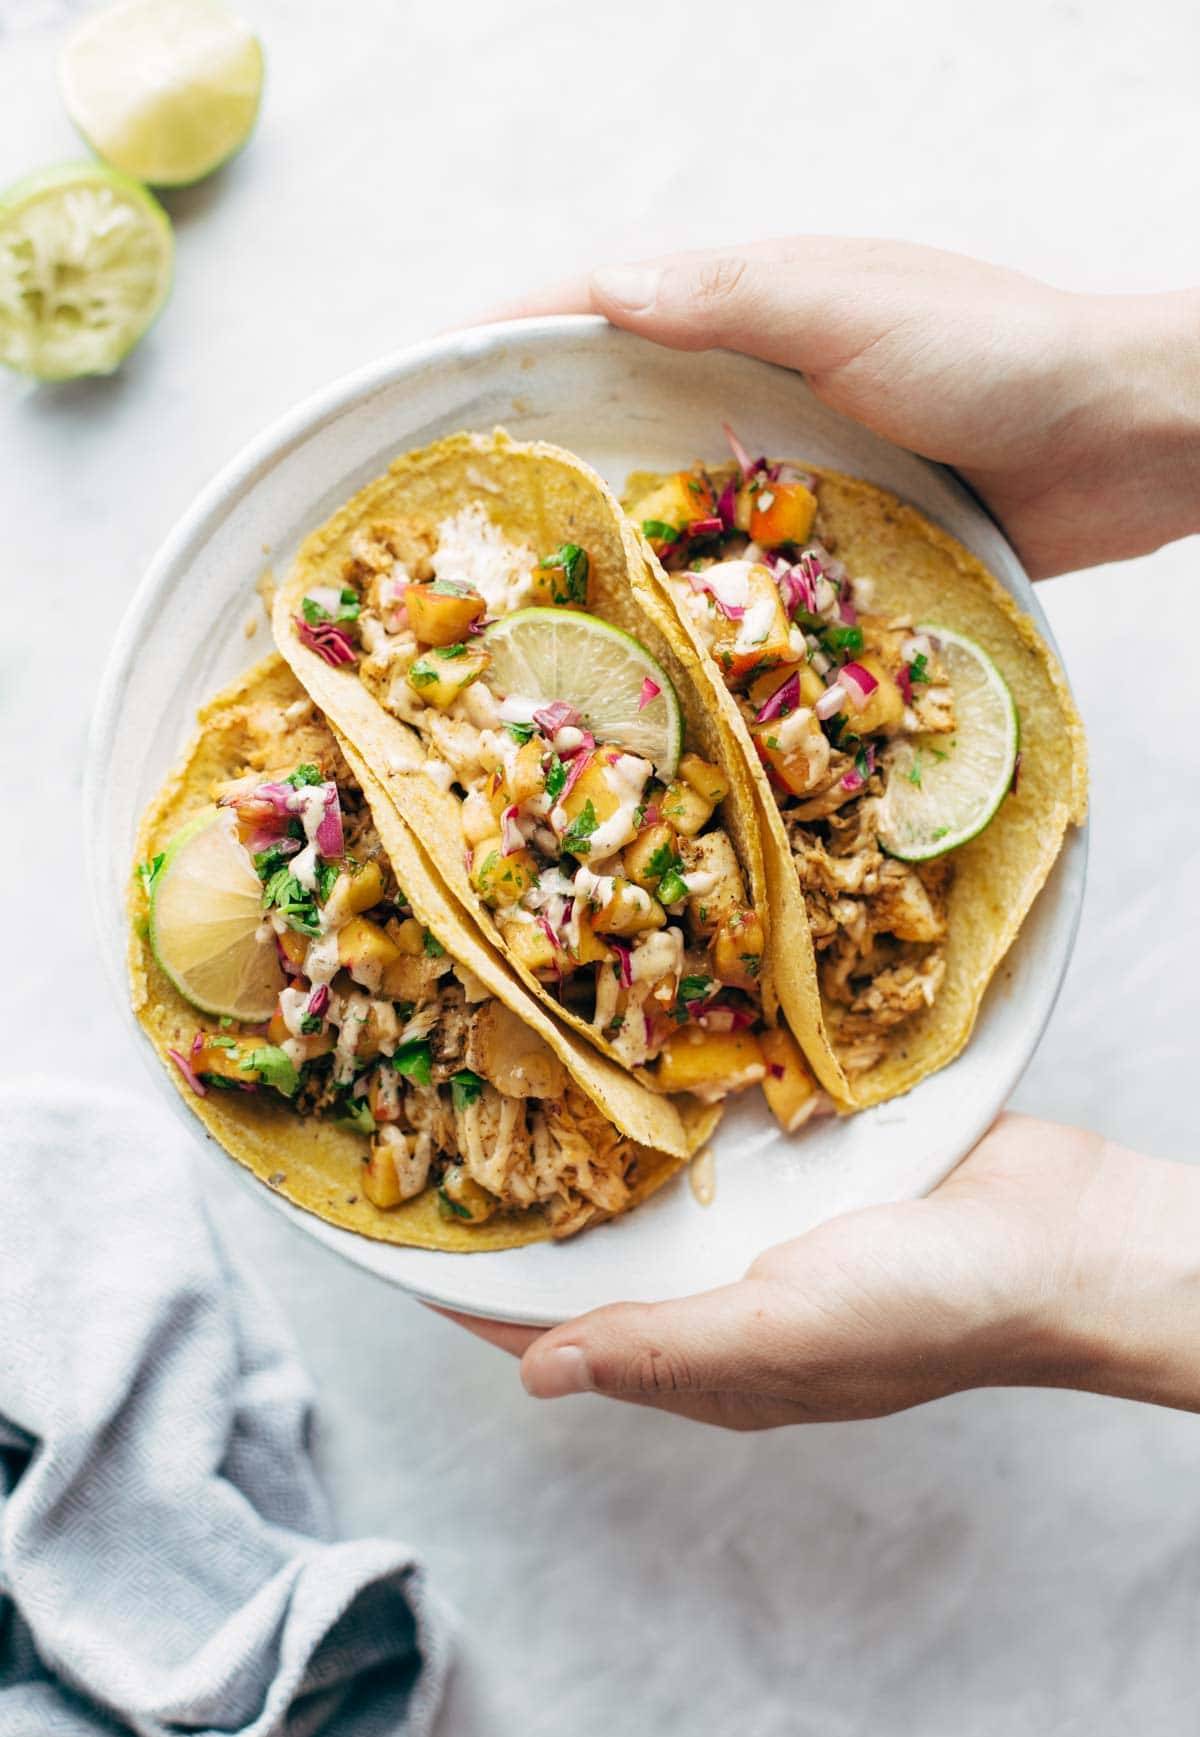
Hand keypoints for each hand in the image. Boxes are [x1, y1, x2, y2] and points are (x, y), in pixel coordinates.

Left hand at [448, 1116, 1199, 1429]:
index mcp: (708, 1358)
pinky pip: (717, 1135)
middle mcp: (723, 1291)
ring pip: (651, 1187)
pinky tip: (628, 1046)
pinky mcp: (805, 1162)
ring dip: (592, 1140)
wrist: (1065, 1232)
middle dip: (527, 1203)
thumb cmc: (934, 1304)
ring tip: (512, 1069)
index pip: (562, 1332)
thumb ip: (664, 1350)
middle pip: (596, 1253)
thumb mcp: (785, 1335)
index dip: (483, 1292)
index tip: (405, 1236)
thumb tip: (535, 1377)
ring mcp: (766, 1225)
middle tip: (446, 1120)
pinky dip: (671, 1101)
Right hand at [494, 238, 1199, 579]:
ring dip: (602, 533)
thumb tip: (601, 289)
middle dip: (530, 446)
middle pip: (612, 403)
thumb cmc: (1001, 355)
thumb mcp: (855, 307)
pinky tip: (649, 644)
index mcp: (748, 306)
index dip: (503, 334)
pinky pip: (737, 560)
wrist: (1126, 440)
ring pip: (668, 490)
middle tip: (454, 515)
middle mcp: (756, 378)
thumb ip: (735, 298)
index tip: (419, 384)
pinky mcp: (831, 531)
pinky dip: (688, 591)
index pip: (594, 304)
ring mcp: (791, 458)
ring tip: (524, 596)